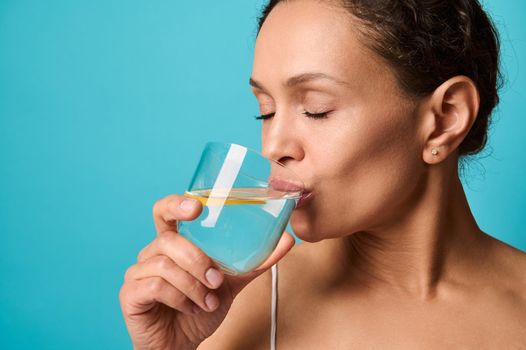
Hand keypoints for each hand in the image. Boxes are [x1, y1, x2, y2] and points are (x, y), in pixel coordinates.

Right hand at [119, 194, 294, 349]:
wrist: (183, 344)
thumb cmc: (201, 308)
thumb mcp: (232, 282)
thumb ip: (254, 262)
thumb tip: (286, 240)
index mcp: (175, 243)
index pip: (166, 211)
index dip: (177, 204)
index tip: (197, 207)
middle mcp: (153, 252)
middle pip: (169, 239)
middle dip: (197, 259)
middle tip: (216, 279)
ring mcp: (139, 272)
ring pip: (164, 264)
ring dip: (193, 284)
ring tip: (209, 301)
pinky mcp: (131, 294)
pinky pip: (155, 286)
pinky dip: (179, 298)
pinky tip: (191, 308)